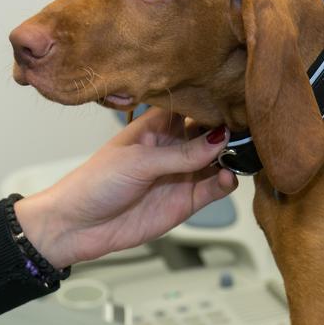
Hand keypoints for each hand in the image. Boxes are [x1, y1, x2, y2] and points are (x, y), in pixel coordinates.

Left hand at [14, 108, 236, 267]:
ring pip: (219, 160)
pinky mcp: (187, 200)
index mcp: (157, 125)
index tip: (235, 98)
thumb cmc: (94, 183)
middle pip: (211, 132)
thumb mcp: (138, 161)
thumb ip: (181, 153)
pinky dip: (226, 182)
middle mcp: (174, 146)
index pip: (191, 105)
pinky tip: (227, 177)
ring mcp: (182, 174)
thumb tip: (218, 139)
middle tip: (247, 128)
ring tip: (239, 154)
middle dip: (229, 129)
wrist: (76, 226)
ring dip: (232, 156)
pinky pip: (215, 188)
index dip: (212, 101)